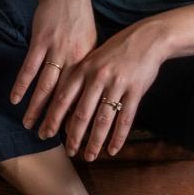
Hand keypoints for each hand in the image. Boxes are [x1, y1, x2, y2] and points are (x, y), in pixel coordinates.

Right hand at [13, 0, 98, 129]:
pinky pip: (30, 68)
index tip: (71, 135)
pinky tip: (16, 100)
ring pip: (46, 86)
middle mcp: (74, 58)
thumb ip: (86, 67)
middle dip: (55, 119)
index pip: (82, 96)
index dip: (76, 117)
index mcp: (88, 62)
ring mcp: (56, 50)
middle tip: (48, 138)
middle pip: (64, 96)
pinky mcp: (40, 41)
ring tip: (30, 125)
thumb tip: (87, 92)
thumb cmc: (78, 19)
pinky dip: (22, 85)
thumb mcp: (90, 43)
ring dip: (36, 107)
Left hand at [34, 18, 169, 158]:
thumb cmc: (115, 52)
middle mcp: (98, 77)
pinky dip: (118, 137)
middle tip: (69, 152)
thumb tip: (65, 111)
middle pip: (81, 113)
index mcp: (83, 69)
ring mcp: (117, 84)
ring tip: (89, 156)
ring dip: (95, 141)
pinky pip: (125, 118)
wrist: (146, 38)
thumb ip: (78, 81)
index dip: (53, 119)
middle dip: (73, 136)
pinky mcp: (136, 90)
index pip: (63, 99)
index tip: (46, 135)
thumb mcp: (92, 60)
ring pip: (103, 119)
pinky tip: (112, 150)